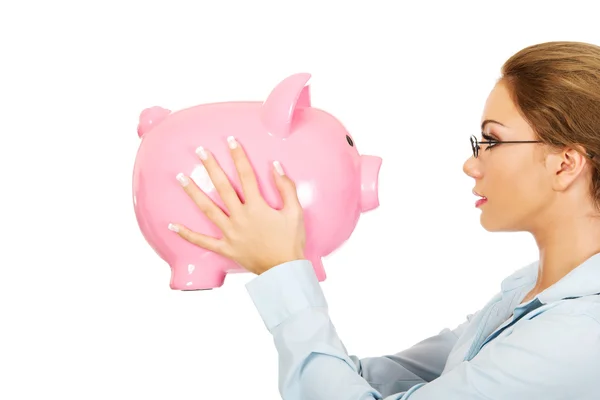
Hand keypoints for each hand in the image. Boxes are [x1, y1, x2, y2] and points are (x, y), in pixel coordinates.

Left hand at [168, 136, 305, 274]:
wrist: (285, 270)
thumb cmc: (291, 241)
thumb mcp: (295, 212)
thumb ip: (286, 187)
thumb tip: (275, 166)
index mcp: (257, 207)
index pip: (246, 175)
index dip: (238, 156)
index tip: (231, 141)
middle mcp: (240, 217)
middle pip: (223, 187)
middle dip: (211, 167)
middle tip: (200, 151)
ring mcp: (230, 233)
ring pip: (208, 210)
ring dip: (194, 193)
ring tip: (181, 178)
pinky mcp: (226, 248)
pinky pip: (203, 242)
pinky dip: (187, 234)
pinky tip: (172, 225)